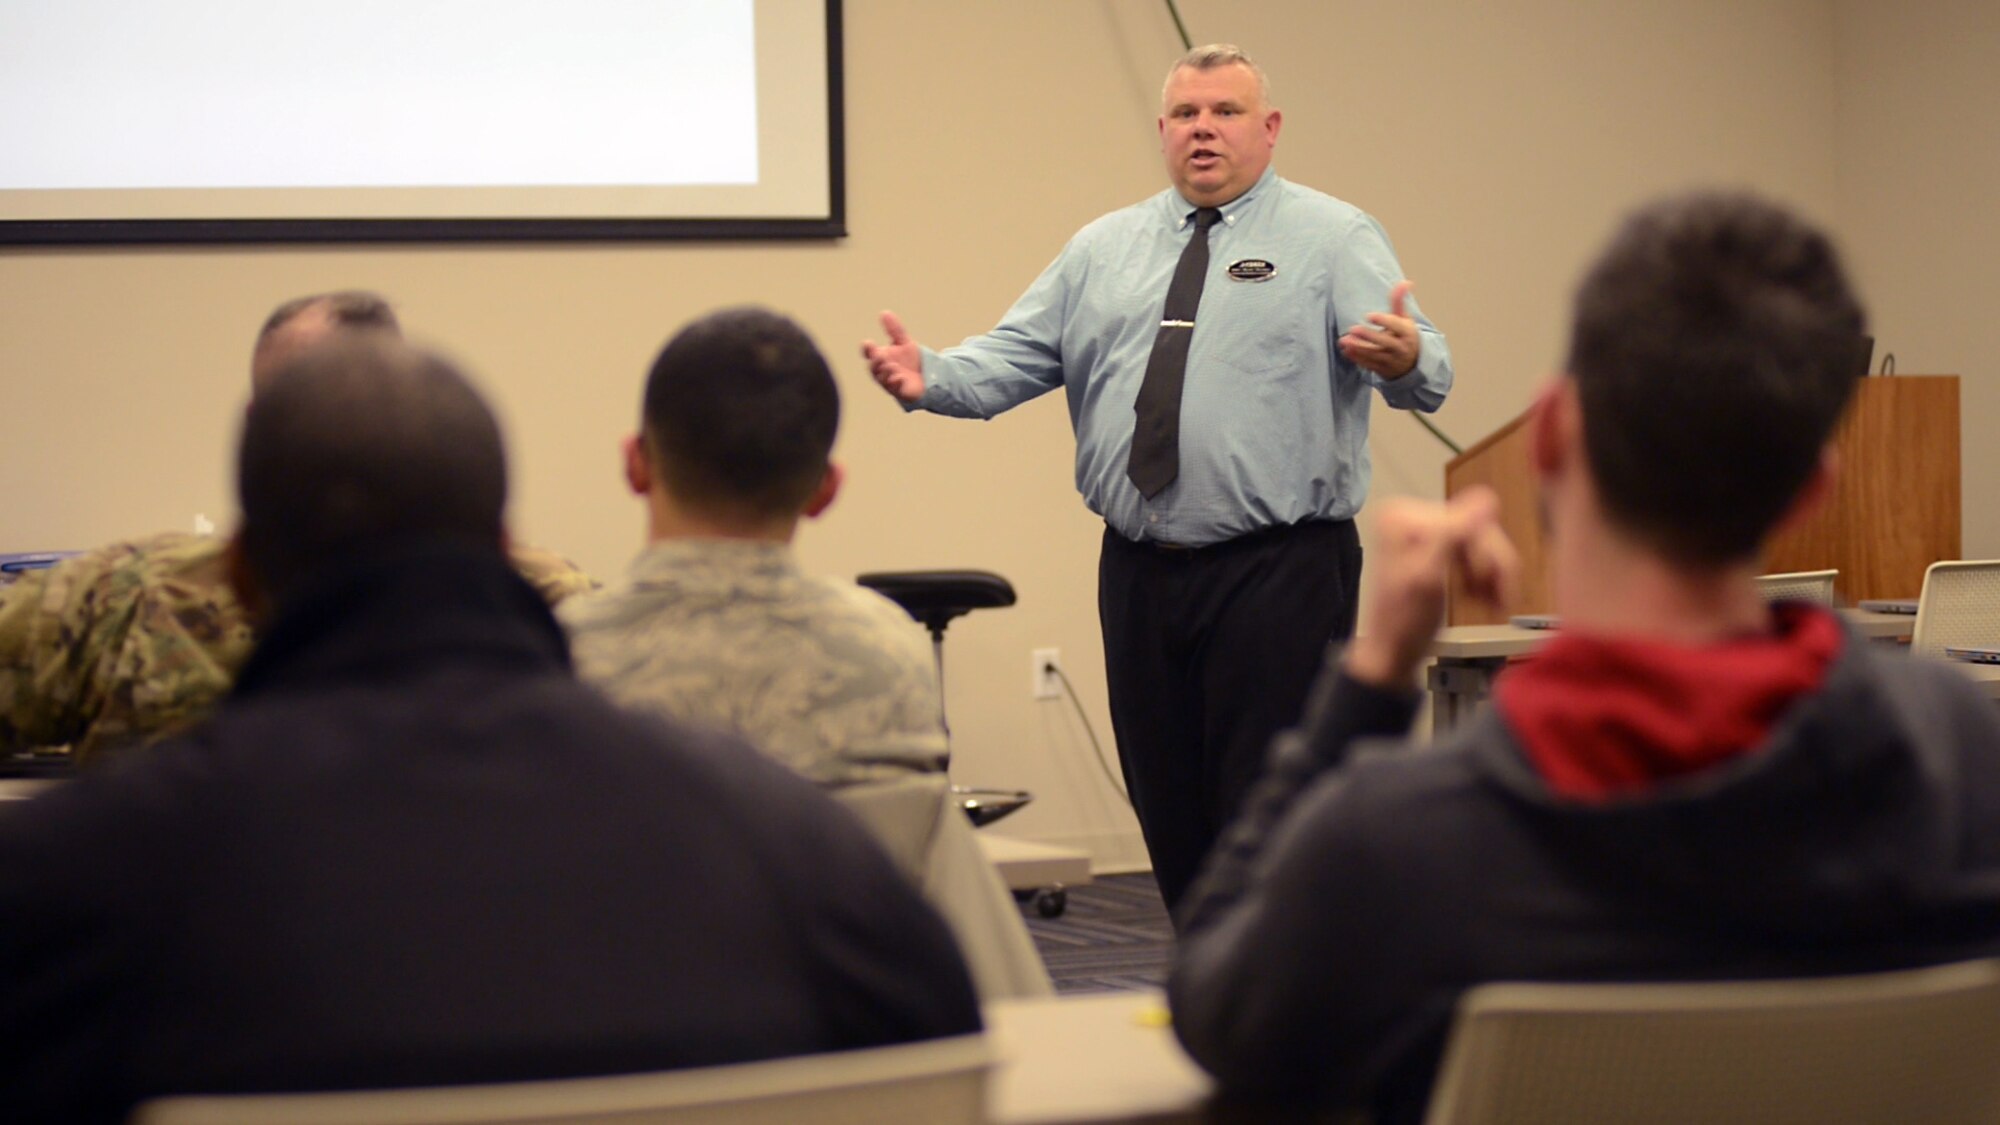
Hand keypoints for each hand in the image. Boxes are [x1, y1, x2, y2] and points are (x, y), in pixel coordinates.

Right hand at [861, 311, 924, 402]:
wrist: (928, 375)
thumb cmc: (912, 360)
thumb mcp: (904, 342)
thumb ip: (894, 329)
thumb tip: (884, 312)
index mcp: (881, 357)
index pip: (869, 353)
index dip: (867, 349)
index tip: (869, 343)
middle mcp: (882, 370)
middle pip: (873, 367)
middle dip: (876, 362)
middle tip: (880, 355)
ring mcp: (890, 382)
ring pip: (882, 379)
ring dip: (885, 372)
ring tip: (891, 365)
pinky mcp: (900, 392)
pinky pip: (895, 390)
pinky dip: (896, 384)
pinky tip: (900, 378)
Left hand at [1338, 279, 1420, 377]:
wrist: (1412, 364)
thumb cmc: (1404, 335)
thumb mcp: (1405, 319)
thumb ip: (1399, 302)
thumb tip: (1406, 282)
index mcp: (1407, 333)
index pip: (1397, 326)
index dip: (1384, 320)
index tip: (1369, 315)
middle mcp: (1400, 347)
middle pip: (1384, 342)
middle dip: (1368, 336)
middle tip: (1352, 329)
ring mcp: (1391, 360)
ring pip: (1374, 354)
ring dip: (1358, 348)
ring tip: (1344, 340)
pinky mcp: (1382, 369)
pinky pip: (1369, 364)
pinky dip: (1357, 358)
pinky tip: (1346, 350)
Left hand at [1344, 486, 1518, 689]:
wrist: (1393, 653)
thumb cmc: (1404, 624)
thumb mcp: (1428, 577)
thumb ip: (1452, 535)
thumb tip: (1487, 496)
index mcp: (1402, 514)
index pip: (1470, 520)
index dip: (1486, 557)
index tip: (1496, 594)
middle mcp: (1411, 513)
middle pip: (1479, 530)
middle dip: (1493, 569)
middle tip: (1501, 603)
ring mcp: (1425, 529)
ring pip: (1483, 543)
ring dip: (1493, 577)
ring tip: (1493, 605)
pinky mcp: (1436, 546)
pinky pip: (1476, 552)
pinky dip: (1484, 578)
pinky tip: (1483, 600)